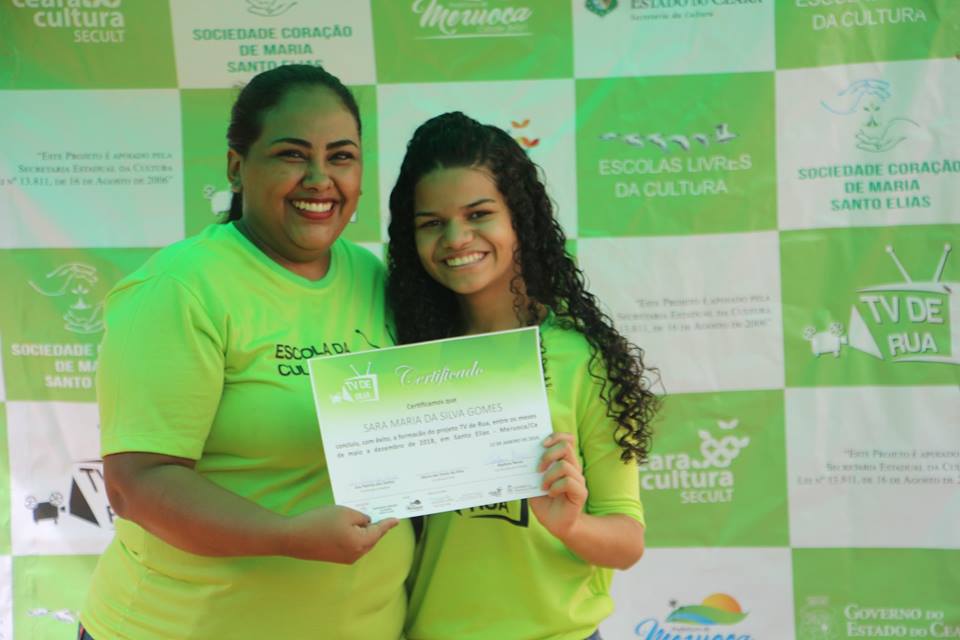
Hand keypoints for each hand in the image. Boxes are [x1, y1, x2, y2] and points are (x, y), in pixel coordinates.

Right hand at [282, 505, 397, 563]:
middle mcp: (356, 554)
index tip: (396, 519)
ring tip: (362, 516)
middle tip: (379, 512)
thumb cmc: (319, 522)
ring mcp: (345, 558)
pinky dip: (353, 535)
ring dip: (362, 530)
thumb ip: (361, 517)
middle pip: (371, 538)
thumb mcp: (345, 513)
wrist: (293, 537)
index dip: (387, 523)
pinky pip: (351, 544)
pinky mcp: (336, 557)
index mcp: (360, 543)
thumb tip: (367, 523)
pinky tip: (349, 525)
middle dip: (375, 526)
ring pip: (361, 542)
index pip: (378, 531)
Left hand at [530, 432, 587, 540]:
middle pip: (566, 447)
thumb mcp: (533, 484)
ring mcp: (578, 479)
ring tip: (543, 487)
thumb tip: (520, 457)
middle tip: (538, 469)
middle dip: (548, 455)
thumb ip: (531, 471)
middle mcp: (573, 468)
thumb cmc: (545, 503)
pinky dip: (556, 487)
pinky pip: (568, 482)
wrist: (556, 524)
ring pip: (564, 465)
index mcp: (564, 462)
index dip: (555, 436)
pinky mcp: (581, 492)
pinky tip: (551, 494)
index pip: (566, 439)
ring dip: (549, 475)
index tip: (541, 444)